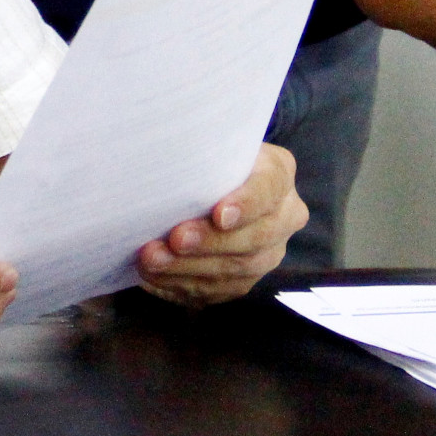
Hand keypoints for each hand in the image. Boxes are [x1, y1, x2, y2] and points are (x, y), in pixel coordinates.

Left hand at [136, 143, 302, 306]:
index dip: (246, 204)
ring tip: (152, 259)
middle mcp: (284, 216)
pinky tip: (154, 275)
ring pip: (237, 269)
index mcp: (278, 173)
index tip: (220, 214)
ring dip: (189, 267)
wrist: (204, 185)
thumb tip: (163, 160)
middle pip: (255, 236)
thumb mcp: (206, 146)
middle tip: (175, 239)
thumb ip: (197, 152)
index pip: (268, 188)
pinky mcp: (246, 279)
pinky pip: (218, 289)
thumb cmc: (203, 160)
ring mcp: (269, 252)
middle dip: (210, 241)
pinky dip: (182, 283)